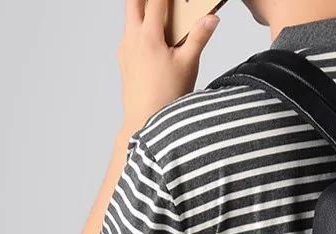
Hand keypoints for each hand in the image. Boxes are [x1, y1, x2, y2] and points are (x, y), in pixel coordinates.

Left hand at [119, 0, 219, 137]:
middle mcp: (132, 38)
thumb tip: (212, 18)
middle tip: (161, 1)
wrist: (144, 120)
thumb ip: (199, 38)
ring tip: (159, 16)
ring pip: (130, 18)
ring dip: (142, 10)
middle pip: (134, 1)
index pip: (155, 1)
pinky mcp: (123, 59)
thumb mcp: (188, 65)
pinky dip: (139, 29)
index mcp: (149, 36)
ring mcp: (125, 48)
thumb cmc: (167, 96)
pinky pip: (129, 35)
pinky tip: (152, 40)